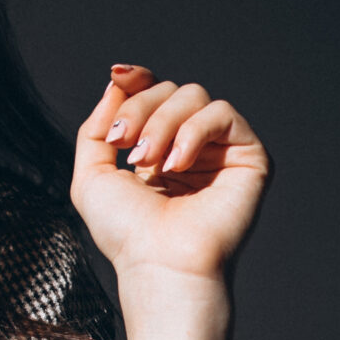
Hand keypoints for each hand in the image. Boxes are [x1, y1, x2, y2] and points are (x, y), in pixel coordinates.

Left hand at [72, 63, 270, 285]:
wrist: (159, 264)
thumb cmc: (127, 234)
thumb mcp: (91, 175)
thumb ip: (96, 127)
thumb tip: (117, 82)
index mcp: (159, 149)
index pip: (154, 92)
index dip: (138, 79)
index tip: (118, 75)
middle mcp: (192, 146)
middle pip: (169, 90)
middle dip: (140, 110)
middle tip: (126, 146)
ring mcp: (220, 151)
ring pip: (193, 96)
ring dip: (162, 123)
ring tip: (148, 163)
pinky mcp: (248, 156)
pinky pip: (221, 113)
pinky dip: (192, 132)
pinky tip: (177, 165)